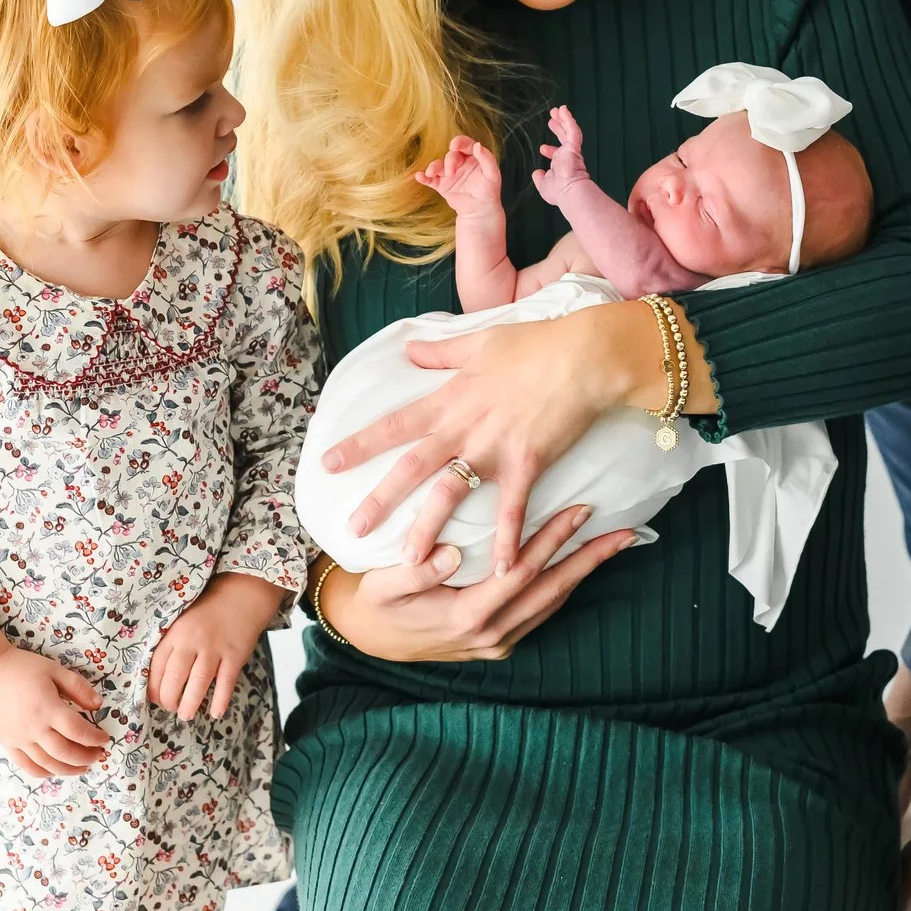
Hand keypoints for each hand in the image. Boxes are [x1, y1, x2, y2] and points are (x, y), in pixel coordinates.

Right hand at [0, 646, 112, 778]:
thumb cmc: (21, 668)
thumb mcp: (54, 669)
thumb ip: (78, 687)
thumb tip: (98, 705)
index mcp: (47, 708)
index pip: (77, 730)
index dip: (94, 738)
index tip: (104, 739)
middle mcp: (33, 728)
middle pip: (65, 752)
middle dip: (86, 756)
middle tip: (98, 755)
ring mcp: (18, 739)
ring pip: (47, 764)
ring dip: (69, 769)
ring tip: (83, 767)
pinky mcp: (7, 744)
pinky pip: (27, 766)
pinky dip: (44, 773)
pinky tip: (56, 770)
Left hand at [148, 573, 288, 719]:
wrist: (241, 595)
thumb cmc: (207, 612)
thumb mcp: (182, 621)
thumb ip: (170, 645)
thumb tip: (156, 679)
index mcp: (175, 633)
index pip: (157, 665)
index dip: (153, 687)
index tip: (154, 699)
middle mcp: (193, 641)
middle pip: (175, 676)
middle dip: (169, 699)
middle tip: (171, 708)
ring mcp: (215, 648)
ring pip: (199, 681)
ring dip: (190, 703)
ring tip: (185, 715)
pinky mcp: (235, 655)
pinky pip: (226, 681)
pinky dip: (221, 699)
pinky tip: (215, 713)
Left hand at [320, 302, 648, 572]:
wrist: (582, 356)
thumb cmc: (534, 344)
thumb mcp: (479, 341)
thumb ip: (440, 351)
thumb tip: (409, 349)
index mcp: (449, 400)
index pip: (393, 426)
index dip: (359, 446)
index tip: (328, 464)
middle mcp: (463, 428)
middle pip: (411, 469)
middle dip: (380, 500)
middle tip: (352, 529)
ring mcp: (494, 448)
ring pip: (451, 494)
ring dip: (429, 529)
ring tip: (410, 560)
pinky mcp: (527, 463)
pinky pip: (513, 508)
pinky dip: (507, 540)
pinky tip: (500, 569)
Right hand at [320, 506, 637, 661]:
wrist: (369, 639)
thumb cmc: (377, 603)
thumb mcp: (383, 586)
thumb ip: (415, 573)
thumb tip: (451, 555)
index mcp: (466, 616)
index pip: (523, 572)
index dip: (553, 541)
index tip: (580, 510)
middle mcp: (490, 635)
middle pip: (551, 591)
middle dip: (589, 559)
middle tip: (624, 532)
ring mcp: (497, 643)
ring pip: (552, 604)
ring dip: (584, 573)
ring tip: (614, 545)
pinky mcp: (499, 643)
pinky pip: (541, 612)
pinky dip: (564, 587)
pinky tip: (581, 566)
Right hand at [416, 135, 502, 219]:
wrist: (480, 211)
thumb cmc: (489, 191)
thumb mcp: (492, 174)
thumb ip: (487, 159)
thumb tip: (478, 145)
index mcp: (472, 157)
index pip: (465, 145)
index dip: (459, 142)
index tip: (454, 145)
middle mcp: (460, 163)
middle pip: (451, 156)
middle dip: (449, 161)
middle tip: (451, 172)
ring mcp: (449, 174)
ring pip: (438, 166)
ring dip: (433, 167)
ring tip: (431, 172)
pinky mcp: (441, 185)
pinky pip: (431, 180)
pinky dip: (424, 177)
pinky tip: (419, 176)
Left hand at [529, 106, 592, 204]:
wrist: (569, 193)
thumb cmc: (559, 193)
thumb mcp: (544, 186)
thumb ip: (540, 179)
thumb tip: (536, 173)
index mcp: (562, 166)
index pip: (557, 155)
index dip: (550, 150)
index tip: (542, 148)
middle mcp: (568, 157)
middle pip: (563, 138)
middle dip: (558, 127)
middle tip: (552, 117)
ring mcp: (572, 151)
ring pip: (569, 131)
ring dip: (564, 119)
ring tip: (558, 109)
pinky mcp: (574, 147)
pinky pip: (572, 130)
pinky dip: (568, 120)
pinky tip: (564, 110)